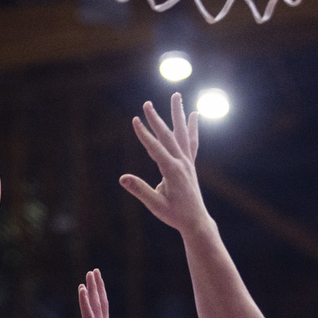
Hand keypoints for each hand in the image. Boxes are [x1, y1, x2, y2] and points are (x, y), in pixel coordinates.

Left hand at [62, 269, 110, 317]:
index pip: (99, 311)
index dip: (96, 296)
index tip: (93, 282)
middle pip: (101, 304)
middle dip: (97, 286)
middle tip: (95, 271)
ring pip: (97, 305)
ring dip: (93, 288)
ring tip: (91, 273)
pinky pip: (88, 315)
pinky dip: (85, 300)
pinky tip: (82, 288)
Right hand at [120, 92, 209, 235]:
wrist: (196, 221)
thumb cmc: (174, 215)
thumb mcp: (154, 204)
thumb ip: (140, 190)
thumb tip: (122, 178)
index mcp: (172, 171)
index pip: (155, 148)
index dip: (144, 134)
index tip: (134, 120)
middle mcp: (182, 163)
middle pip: (167, 136)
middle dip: (156, 119)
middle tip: (146, 103)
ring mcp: (188, 162)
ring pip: (181, 133)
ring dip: (178, 114)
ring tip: (176, 96)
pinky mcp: (190, 165)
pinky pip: (191, 142)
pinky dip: (192, 128)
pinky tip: (193, 115)